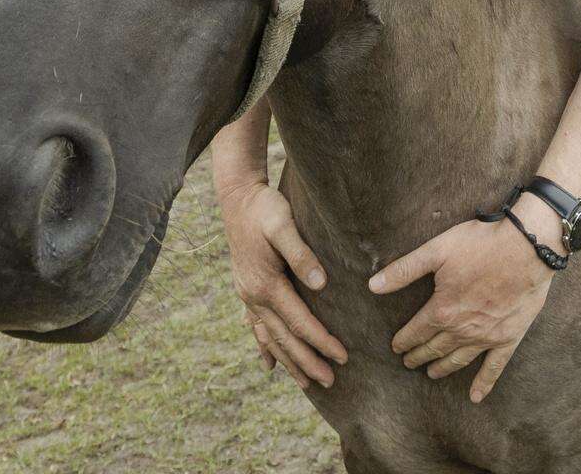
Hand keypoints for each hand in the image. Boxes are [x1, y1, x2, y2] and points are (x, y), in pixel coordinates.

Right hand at [219, 179, 346, 389]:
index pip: (299, 322)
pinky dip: (265, 347)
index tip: (343, 356)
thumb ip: (301, 253)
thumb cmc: (265, 208)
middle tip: (330, 382)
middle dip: (307, 362)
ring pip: (270, 338)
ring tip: (306, 383)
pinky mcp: (247, 290)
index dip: (322, 341)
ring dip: (289, 362)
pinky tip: (269, 364)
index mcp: (265, 284)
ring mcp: (247, 295)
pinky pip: (256, 327)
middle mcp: (253, 296)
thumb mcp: (283, 224)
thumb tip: (321, 283)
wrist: (237, 198)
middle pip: (284, 338)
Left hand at [367, 204, 560, 402]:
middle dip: (418, 355)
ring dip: (442, 368)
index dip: (403, 340)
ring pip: (458, 359)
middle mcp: (462, 329)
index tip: (396, 346)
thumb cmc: (481, 244)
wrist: (527, 246)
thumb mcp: (437, 250)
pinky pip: (494, 366)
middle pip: (434, 348)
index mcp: (442, 309)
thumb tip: (372, 285)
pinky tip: (475, 396)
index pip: (416, 331)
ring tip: (431, 373)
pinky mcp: (509, 337)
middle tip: (408, 362)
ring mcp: (486, 336)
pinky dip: (484, 383)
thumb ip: (404, 270)